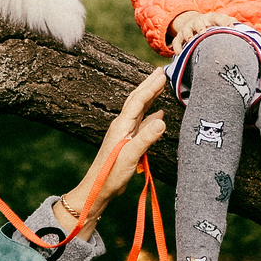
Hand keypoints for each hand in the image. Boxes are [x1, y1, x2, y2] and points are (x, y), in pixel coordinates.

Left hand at [57, 71, 168, 228]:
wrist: (97, 189)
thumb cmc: (110, 175)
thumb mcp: (129, 156)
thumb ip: (145, 138)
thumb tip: (162, 119)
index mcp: (121, 125)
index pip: (138, 101)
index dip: (150, 86)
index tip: (162, 74)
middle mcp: (122, 125)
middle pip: (137, 100)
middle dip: (149, 85)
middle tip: (161, 71)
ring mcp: (125, 133)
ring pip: (140, 109)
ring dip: (150, 96)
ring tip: (160, 85)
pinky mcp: (128, 142)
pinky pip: (142, 123)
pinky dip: (151, 115)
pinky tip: (159, 114)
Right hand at [168, 9, 242, 48]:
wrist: (193, 21)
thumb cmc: (212, 25)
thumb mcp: (221, 23)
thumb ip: (232, 26)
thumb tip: (246, 32)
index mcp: (211, 18)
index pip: (219, 17)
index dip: (225, 21)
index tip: (231, 27)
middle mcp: (199, 22)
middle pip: (198, 22)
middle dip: (200, 26)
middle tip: (203, 32)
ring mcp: (188, 28)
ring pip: (186, 31)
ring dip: (188, 35)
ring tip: (191, 40)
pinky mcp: (180, 36)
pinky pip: (177, 41)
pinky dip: (177, 47)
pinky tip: (179, 54)